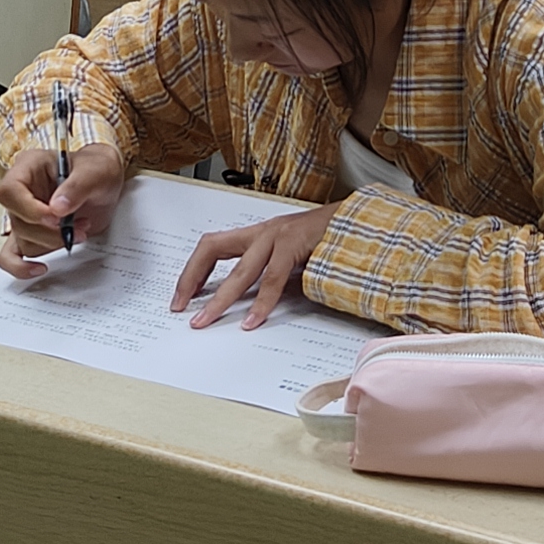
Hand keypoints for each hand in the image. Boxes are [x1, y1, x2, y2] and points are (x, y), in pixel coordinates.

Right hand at [0, 137, 128, 274]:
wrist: (105, 182)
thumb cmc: (96, 168)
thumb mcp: (95, 171)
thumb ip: (77, 186)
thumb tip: (57, 208)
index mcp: (28, 167)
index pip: (9, 191)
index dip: (29, 209)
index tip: (56, 218)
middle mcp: (21, 191)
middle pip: (18, 221)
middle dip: (51, 231)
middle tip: (79, 226)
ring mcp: (25, 214)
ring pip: (23, 240)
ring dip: (53, 243)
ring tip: (79, 230)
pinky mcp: (32, 233)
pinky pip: (11, 256)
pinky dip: (21, 266)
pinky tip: (39, 268)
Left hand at [174, 202, 336, 329]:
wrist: (362, 222)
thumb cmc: (329, 240)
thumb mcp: (293, 260)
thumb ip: (272, 277)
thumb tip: (251, 305)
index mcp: (258, 233)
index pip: (213, 245)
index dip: (192, 270)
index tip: (181, 297)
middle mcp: (263, 231)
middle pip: (213, 248)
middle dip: (191, 279)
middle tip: (180, 308)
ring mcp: (279, 235)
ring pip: (240, 270)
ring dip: (220, 299)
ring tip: (206, 321)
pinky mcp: (296, 243)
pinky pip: (272, 278)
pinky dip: (261, 303)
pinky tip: (251, 321)